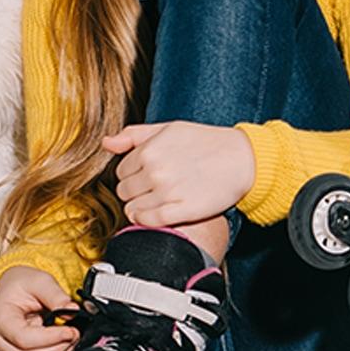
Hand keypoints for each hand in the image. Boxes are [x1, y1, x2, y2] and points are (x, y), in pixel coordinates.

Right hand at [0, 265, 79, 350]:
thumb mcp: (40, 281)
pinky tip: (64, 348)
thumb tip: (73, 311)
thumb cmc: (21, 286)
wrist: (13, 291)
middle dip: (57, 350)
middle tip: (73, 334)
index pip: (24, 339)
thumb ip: (56, 295)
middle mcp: (1, 342)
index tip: (70, 330)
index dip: (51, 338)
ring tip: (69, 339)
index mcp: (1, 321)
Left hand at [103, 121, 254, 228]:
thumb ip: (134, 135)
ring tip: (158, 201)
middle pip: (124, 191)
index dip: (132, 175)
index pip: (120, 171)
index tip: (146, 176)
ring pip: (133, 208)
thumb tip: (106, 143)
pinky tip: (157, 215)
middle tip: (153, 189)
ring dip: (140, 207)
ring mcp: (168, 193)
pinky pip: (149, 222)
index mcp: (149, 150)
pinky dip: (146, 221)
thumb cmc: (207, 142)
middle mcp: (155, 171)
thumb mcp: (169, 128)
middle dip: (135, 192)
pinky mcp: (181, 211)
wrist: (242, 159)